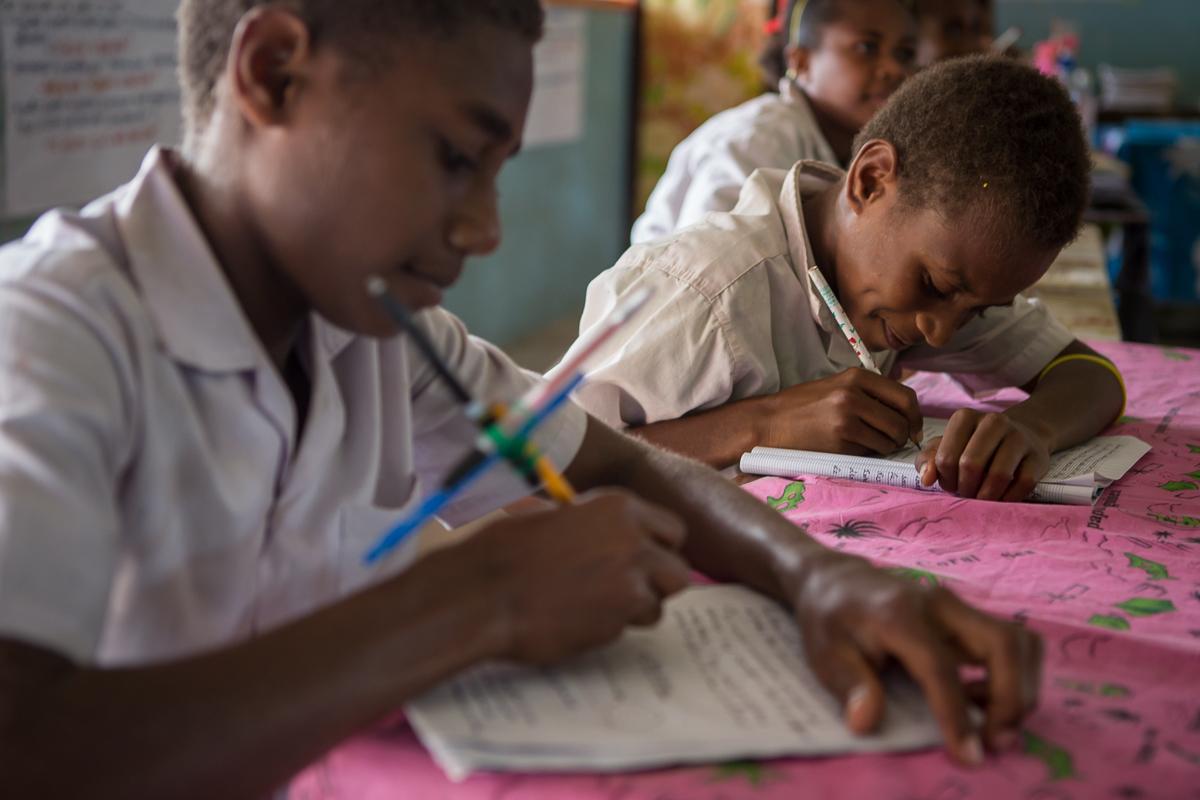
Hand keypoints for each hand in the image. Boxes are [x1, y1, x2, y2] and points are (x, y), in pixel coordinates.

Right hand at [465, 490, 691, 664]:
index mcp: (618, 507)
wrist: (484, 591)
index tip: (639, 560)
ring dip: (635, 610)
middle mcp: (634, 540)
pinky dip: (612, 628)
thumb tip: (597, 533)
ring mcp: (631, 580)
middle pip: (678, 570)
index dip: (658, 549)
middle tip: (627, 590)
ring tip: (596, 607)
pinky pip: (632, 626)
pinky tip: (578, 619)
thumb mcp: (550, 516)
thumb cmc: (504, 550)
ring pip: (660, 603)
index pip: (672, 530)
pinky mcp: (619, 617)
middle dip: (657, 584)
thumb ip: (587, 524)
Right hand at [758, 368, 922, 454]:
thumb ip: (868, 394)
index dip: (915, 416)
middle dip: (903, 435)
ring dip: (886, 447)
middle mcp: (853, 394)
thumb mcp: (836, 387)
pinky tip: (851, 449)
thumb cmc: (802, 407)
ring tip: (868, 444)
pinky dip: (868, 454)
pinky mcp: (840, 440)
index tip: (912, 428)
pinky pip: (870, 451)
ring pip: (890, 439)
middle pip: (902, 420)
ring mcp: (847, 418)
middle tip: (894, 442)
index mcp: (856, 377)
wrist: (768, 422)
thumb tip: (904, 413)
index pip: (905, 396)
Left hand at [790, 550, 1041, 763]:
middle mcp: (940, 605)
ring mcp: (959, 608)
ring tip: (992, 723)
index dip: (957, 714)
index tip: (968, 754)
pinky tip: (980, 699)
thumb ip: (849, 685)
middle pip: (1003, 644)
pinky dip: (1013, 676)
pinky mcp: (969, 617)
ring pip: (1018, 642)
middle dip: (1013, 698)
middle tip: (995, 741)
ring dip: (1020, 688)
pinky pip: (1012, 643)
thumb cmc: (830, 618)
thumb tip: (865, 723)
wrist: (837, 578)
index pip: (941, 667)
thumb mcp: (825, 652)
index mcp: (901, 615)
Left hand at [915, 410, 1050, 500]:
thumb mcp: (947, 446)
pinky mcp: (1038, 456)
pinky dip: (1009, 498)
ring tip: (982, 499)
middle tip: (967, 495)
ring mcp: (1019, 437)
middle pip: (971, 465)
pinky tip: (1002, 499)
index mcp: (965, 418)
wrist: (1022, 434)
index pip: (946, 458)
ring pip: (998, 475)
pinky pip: (1023, 484)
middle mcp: (993, 422)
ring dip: (987, 496)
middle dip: (965, 488)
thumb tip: (926, 479)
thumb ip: (929, 460)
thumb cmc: (975, 444)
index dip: (946, 479)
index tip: (951, 484)